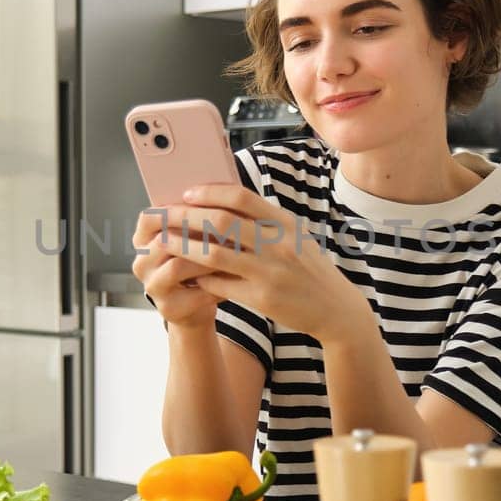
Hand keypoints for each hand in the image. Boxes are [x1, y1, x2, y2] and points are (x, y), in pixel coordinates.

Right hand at [131, 205, 224, 327]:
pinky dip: (219, 283)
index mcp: (143, 241)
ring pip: (178, 266)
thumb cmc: (197, 264)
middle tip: (227, 227)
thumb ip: (196, 220)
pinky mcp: (169, 308)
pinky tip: (236, 276)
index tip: (200, 205)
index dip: (174, 210)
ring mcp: (153, 287)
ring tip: (233, 251)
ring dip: (208, 258)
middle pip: (164, 241)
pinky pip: (196, 292)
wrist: (195, 307)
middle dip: (197, 233)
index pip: (149, 218)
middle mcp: (141, 263)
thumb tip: (221, 195)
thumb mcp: (191, 239)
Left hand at [158, 184, 371, 344]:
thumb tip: (224, 204)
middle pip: (221, 222)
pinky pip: (220, 284)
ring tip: (164, 242)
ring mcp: (269, 271)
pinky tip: (189, 273)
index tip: (187, 193)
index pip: (242, 196)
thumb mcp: (295, 236)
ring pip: (214, 254)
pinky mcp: (262, 298)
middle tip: (164, 215)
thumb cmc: (309, 269)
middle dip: (186, 216)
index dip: (210, 192)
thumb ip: (265, 221)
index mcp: (285, 223)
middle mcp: (277, 244)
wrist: (336, 309)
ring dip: (183, 246)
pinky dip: (201, 277)